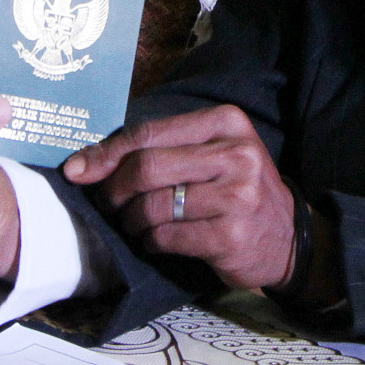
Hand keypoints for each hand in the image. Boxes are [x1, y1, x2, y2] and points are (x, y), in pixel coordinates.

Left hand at [64, 106, 296, 290]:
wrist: (287, 236)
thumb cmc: (236, 190)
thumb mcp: (212, 154)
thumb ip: (162, 149)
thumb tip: (86, 163)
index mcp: (227, 123)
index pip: (150, 132)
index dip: (106, 152)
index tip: (77, 169)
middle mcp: (236, 154)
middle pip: (146, 167)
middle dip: (114, 189)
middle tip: (108, 204)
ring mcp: (237, 195)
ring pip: (152, 205)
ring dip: (131, 220)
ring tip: (135, 225)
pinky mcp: (230, 235)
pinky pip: (166, 236)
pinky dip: (150, 241)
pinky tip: (155, 241)